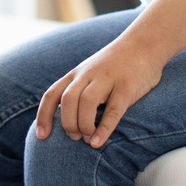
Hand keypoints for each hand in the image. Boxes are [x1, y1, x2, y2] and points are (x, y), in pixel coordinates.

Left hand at [35, 35, 166, 148]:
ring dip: (84, 125)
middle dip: (67, 123)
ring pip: (86, 103)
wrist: (144, 43)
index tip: (41, 136)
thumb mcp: (91, 73)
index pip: (52, 95)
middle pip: (67, 100)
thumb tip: (68, 121)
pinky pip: (113, 110)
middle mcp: (88, 75)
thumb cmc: (116, 65)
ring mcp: (107, 80)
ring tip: (88, 139)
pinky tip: (97, 142)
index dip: (44, 116)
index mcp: (77, 74)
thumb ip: (79, 90)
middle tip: (75, 137)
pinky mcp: (127, 87)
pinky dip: (103, 129)